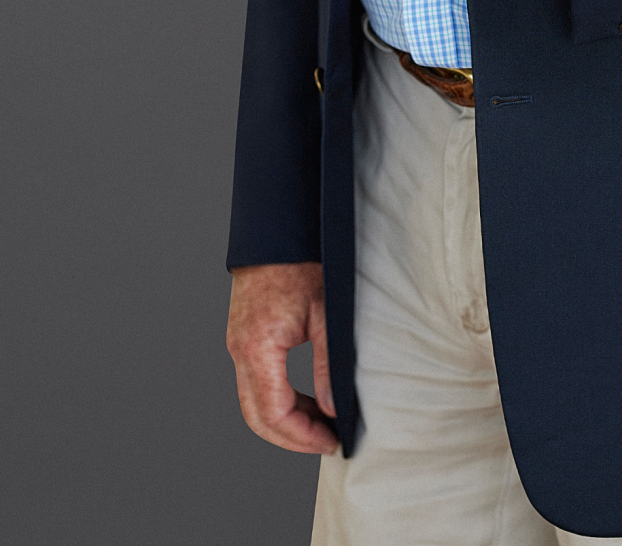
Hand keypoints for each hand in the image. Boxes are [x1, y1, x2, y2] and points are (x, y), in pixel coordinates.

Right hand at [226, 261, 337, 453]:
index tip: (331, 440)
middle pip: (257, 417)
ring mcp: (238, 345)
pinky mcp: (243, 339)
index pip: (273, 413)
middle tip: (326, 441)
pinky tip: (306, 400)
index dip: (302, 436)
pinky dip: (278, 400)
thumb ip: (328, 365)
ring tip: (321, 423)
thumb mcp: (326, 313)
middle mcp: (240, 350)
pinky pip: (254, 384)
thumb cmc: (303, 262)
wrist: (278, 230)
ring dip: (285, 420)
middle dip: (291, 437)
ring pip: (253, 403)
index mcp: (258, 346)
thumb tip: (333, 408)